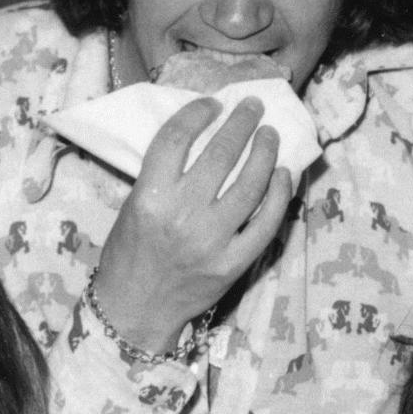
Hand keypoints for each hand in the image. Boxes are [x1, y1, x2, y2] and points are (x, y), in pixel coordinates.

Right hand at [88, 96, 295, 353]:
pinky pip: (266, 223)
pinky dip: (279, 195)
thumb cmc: (130, 254)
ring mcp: (212, 240)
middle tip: (253, 108)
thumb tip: (203, 139)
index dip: (198, 114)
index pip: (177, 139)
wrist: (136, 309)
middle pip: (220, 154)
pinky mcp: (234, 263)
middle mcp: (182, 215)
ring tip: (269, 136)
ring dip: (265, 152)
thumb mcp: (134, 207)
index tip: (212, 104)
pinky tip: (283, 175)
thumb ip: (164, 177)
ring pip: (251, 184)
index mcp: (150, 197)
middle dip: (241, 123)